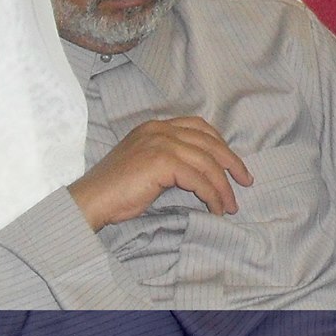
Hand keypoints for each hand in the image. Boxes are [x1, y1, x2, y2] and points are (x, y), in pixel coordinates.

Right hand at [68, 116, 252, 231]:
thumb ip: (171, 159)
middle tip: (245, 182)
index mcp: (156, 126)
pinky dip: (212, 195)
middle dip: (231, 163)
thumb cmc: (116, 190)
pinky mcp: (162, 161)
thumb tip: (203, 172)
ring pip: (207, 163)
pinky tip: (215, 208)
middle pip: (209, 142)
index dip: (220, 144)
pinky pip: (199, 179)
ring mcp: (161, 143)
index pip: (199, 127)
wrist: (90, 201)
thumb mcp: (147, 164)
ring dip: (224, 186)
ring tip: (230, 205)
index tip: (233, 164)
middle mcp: (160, 129)